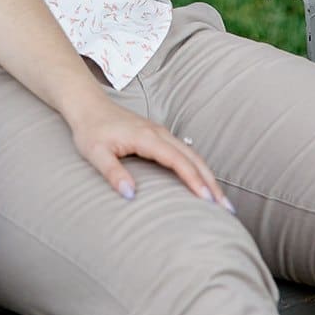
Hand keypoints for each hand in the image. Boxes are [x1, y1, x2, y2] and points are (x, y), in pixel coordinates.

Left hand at [70, 100, 233, 209]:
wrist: (87, 105)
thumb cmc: (90, 130)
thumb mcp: (95, 153)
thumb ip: (112, 172)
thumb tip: (130, 195)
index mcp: (147, 137)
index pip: (178, 161)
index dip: (194, 181)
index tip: (208, 201)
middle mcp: (159, 133)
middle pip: (193, 158)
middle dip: (211, 183)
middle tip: (227, 209)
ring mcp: (160, 132)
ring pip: (192, 154)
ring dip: (208, 176)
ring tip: (221, 201)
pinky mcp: (158, 135)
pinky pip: (184, 152)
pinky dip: (198, 168)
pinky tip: (202, 182)